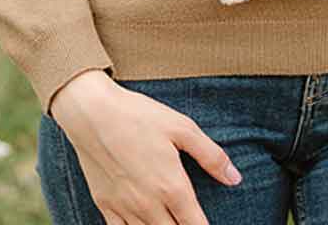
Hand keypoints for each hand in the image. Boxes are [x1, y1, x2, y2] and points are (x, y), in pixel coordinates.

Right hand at [49, 69, 242, 224]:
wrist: (92, 113)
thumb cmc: (139, 115)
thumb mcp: (182, 127)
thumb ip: (211, 155)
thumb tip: (235, 178)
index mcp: (172, 187)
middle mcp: (149, 205)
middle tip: (189, 220)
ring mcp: (125, 208)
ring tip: (169, 221)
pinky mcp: (105, 206)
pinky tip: (143, 224)